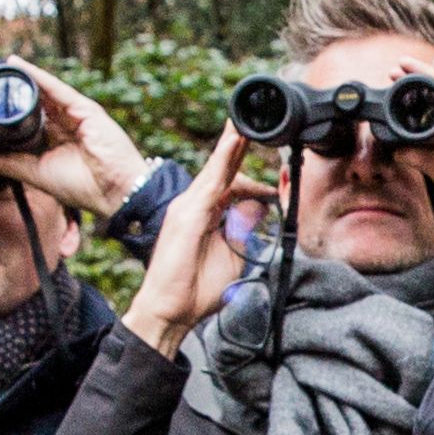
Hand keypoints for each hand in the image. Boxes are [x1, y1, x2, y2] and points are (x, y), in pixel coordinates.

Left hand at [6, 60, 155, 223]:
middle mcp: (62, 125)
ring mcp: (74, 114)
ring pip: (41, 91)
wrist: (112, 190)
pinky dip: (37, 76)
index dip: (2, 113)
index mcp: (52, 141)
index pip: (23, 122)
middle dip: (7, 93)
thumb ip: (7, 164)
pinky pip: (56, 88)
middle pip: (30, 103)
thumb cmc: (82, 186)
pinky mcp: (84, 108)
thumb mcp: (35, 173)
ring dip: (19, 79)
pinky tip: (19, 67)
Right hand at [129, 129, 272, 355]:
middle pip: (222, 170)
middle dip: (238, 147)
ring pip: (216, 170)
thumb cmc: (196, 289)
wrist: (169, 311)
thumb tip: (262, 204)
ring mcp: (188, 208)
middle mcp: (194, 205)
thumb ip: (245, 229)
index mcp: (205, 214)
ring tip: (246, 123)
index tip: (264, 157)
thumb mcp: (234, 255)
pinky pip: (210, 183)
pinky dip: (223, 161)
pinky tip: (235, 142)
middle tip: (256, 124)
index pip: (229, 183)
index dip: (245, 168)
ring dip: (232, 145)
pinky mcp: (187, 215)